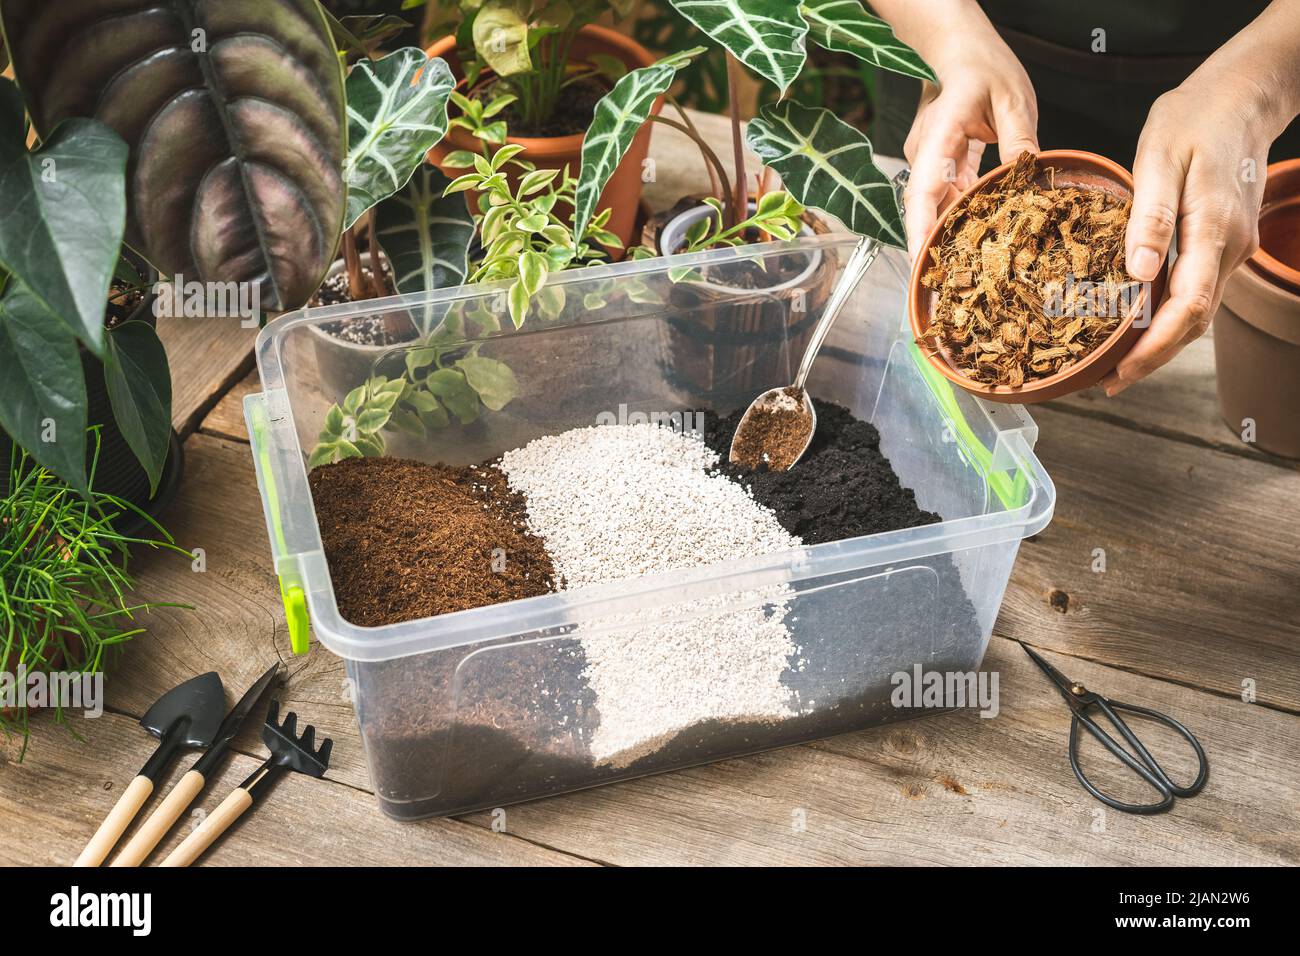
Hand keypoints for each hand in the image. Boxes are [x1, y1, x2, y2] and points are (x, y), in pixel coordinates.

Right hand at [901, 21, 1038, 260]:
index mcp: (940, 135)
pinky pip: (945, 196)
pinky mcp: (938, 165)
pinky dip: (959, 214)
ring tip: (969, 266)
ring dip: (949, 232)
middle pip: (923, 207)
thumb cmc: (986, 69)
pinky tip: (979, 233)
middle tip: (950, 283)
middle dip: (933, 244)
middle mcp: (926, 152)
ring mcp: (929, 160)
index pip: (923, 189)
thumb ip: (1018, 139)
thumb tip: (1026, 178)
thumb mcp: (1014, 99)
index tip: (922, 260)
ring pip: (933, 205)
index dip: (920, 228)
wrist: (963, 53)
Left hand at [1104, 0, 1299, 394]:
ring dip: (1160, 342)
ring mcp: (1232, 248)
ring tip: (1116, 364)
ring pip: (1197, 312)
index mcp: (1212, 230)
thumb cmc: (1193, 120)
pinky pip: (1197, 291)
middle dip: (1151, 358)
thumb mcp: (1159, 158)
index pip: (1186, 309)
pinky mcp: (1224, 244)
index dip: (1153, 348)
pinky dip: (1169, 316)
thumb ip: (1149, 217)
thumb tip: (1138, 274)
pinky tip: (1139, 323)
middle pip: (1193, 322)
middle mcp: (1229, 248)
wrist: (1240, 97)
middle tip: (1107, 382)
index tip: (1120, 373)